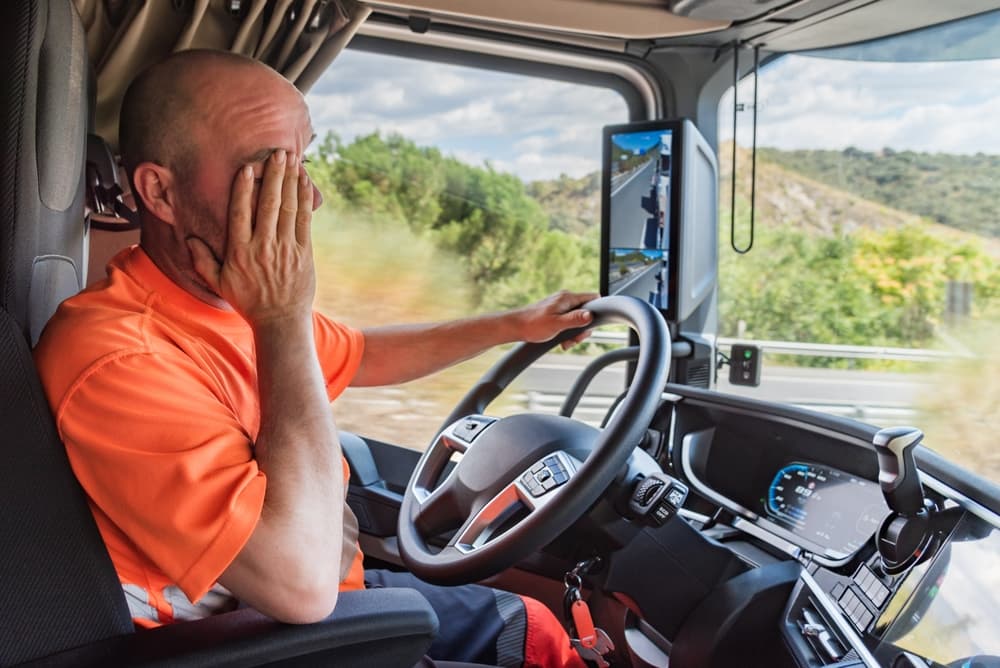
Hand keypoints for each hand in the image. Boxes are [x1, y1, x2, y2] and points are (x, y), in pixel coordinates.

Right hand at [187, 150, 314, 325]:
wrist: (280, 321)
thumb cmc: (248, 301)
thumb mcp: (219, 283)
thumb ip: (202, 260)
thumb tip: (188, 239)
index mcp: (240, 252)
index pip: (240, 213)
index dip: (243, 188)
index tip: (247, 168)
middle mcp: (263, 247)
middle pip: (268, 204)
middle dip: (273, 175)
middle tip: (277, 152)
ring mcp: (286, 249)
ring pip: (288, 208)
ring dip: (290, 181)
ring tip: (291, 159)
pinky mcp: (304, 253)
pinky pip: (304, 220)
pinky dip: (304, 199)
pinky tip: (304, 182)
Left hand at [514, 290, 598, 349]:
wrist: (515, 327)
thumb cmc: (533, 324)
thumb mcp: (557, 324)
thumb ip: (575, 319)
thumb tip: (590, 315)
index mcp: (567, 298)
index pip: (593, 298)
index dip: (596, 312)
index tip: (589, 326)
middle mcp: (565, 300)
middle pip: (586, 312)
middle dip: (583, 328)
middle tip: (574, 339)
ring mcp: (560, 306)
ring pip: (578, 320)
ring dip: (575, 333)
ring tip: (566, 342)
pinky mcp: (556, 314)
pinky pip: (569, 322)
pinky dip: (568, 332)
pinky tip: (561, 341)